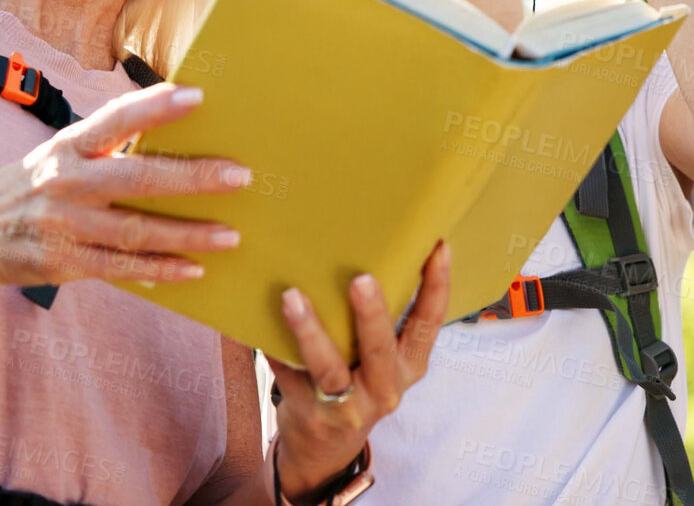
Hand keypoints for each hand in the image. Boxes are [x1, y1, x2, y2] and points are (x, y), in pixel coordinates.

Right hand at [0, 84, 249, 289]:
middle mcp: (66, 181)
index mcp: (68, 146)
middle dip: (192, 176)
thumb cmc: (25, 188)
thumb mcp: (56, 156)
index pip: (116, 119)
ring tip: (231, 235)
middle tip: (239, 175)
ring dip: (188, 233)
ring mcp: (64, 225)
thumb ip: (104, 151)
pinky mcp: (63, 262)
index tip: (197, 95)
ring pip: (137, 230)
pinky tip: (194, 269)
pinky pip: (121, 268)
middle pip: (137, 177)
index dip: (156, 106)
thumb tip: (172, 147)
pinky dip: (160, 269)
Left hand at [268, 241, 450, 495]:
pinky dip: (273, 348)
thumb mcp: (379, 360)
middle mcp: (384, 388)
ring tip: (292, 297)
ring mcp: (347, 406)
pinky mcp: (309, 411)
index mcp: (408, 367)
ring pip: (329, 369)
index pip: (428, 325)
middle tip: (361, 279)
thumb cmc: (356, 383)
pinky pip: (288, 375)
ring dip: (310, 331)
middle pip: (380, 349)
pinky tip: (255, 323)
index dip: (437, 287)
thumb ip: (380, 321)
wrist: (324, 447)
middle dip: (372, 314)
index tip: (438, 247)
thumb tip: (362, 246)